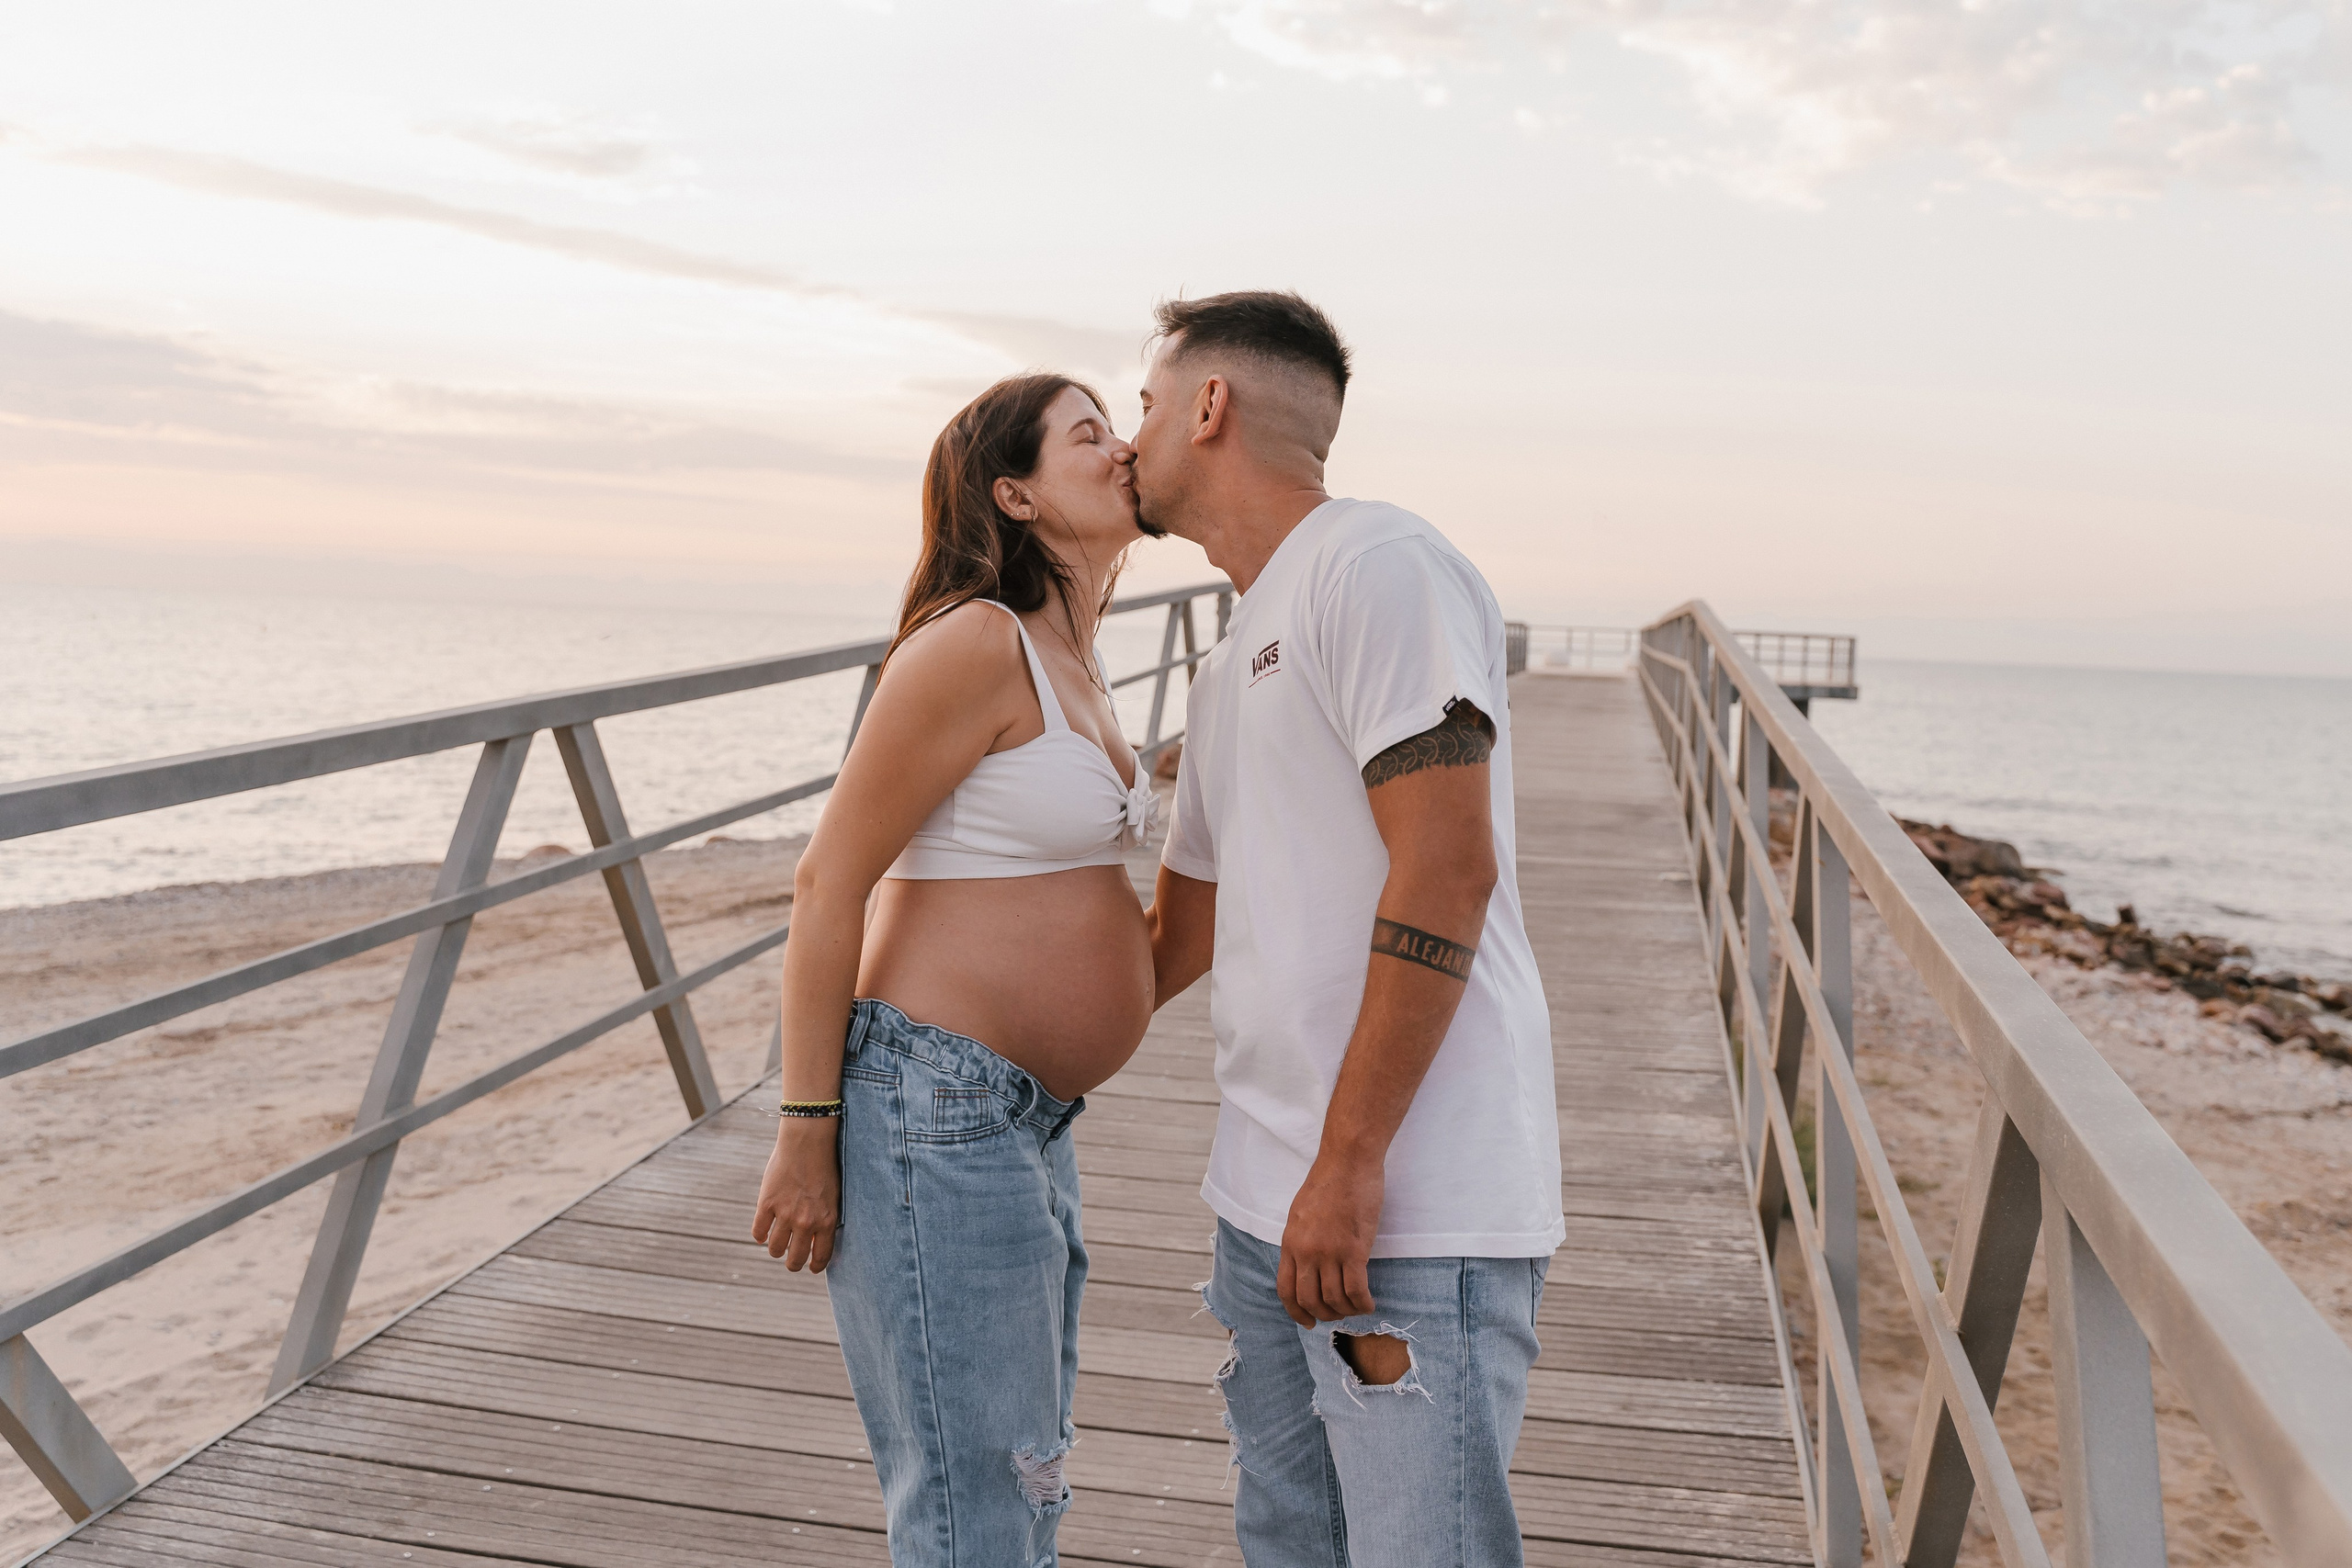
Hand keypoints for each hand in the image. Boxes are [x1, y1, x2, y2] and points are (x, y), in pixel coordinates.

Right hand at [752, 1118, 841, 1271]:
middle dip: (792, 1263)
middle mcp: (806, 1222)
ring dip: (775, 1249)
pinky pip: (758, 1232)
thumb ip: (824, 1218)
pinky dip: (759, 1235)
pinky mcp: (766, 1203)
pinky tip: (763, 1232)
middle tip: (790, 1260)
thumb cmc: (823, 1165)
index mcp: (826, 1221)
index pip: (821, 1256)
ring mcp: (785, 1214)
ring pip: (774, 1249)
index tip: (810, 1268)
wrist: (807, 1141)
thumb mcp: (832, 1195)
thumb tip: (816, 1239)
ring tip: (777, 1244)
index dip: (814, 1266)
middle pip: (795, 1258)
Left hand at [1277, 1150, 1382, 1325]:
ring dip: (1346, 1311)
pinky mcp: (1354, 1250)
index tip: (1307, 1322)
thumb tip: (1306, 1266)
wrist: (1347, 1163)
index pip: (1286, 1289)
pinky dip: (1363, 1303)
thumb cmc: (1327, 1182)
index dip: (1296, 1312)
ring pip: (1334, 1299)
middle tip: (1336, 1315)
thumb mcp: (1300, 1214)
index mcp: (1290, 1243)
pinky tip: (1369, 1304)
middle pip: (1310, 1299)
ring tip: (1356, 1308)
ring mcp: (1330, 1252)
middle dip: (1323, 1315)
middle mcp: (1306, 1252)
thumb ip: (1300, 1242)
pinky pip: (1356, 1290)